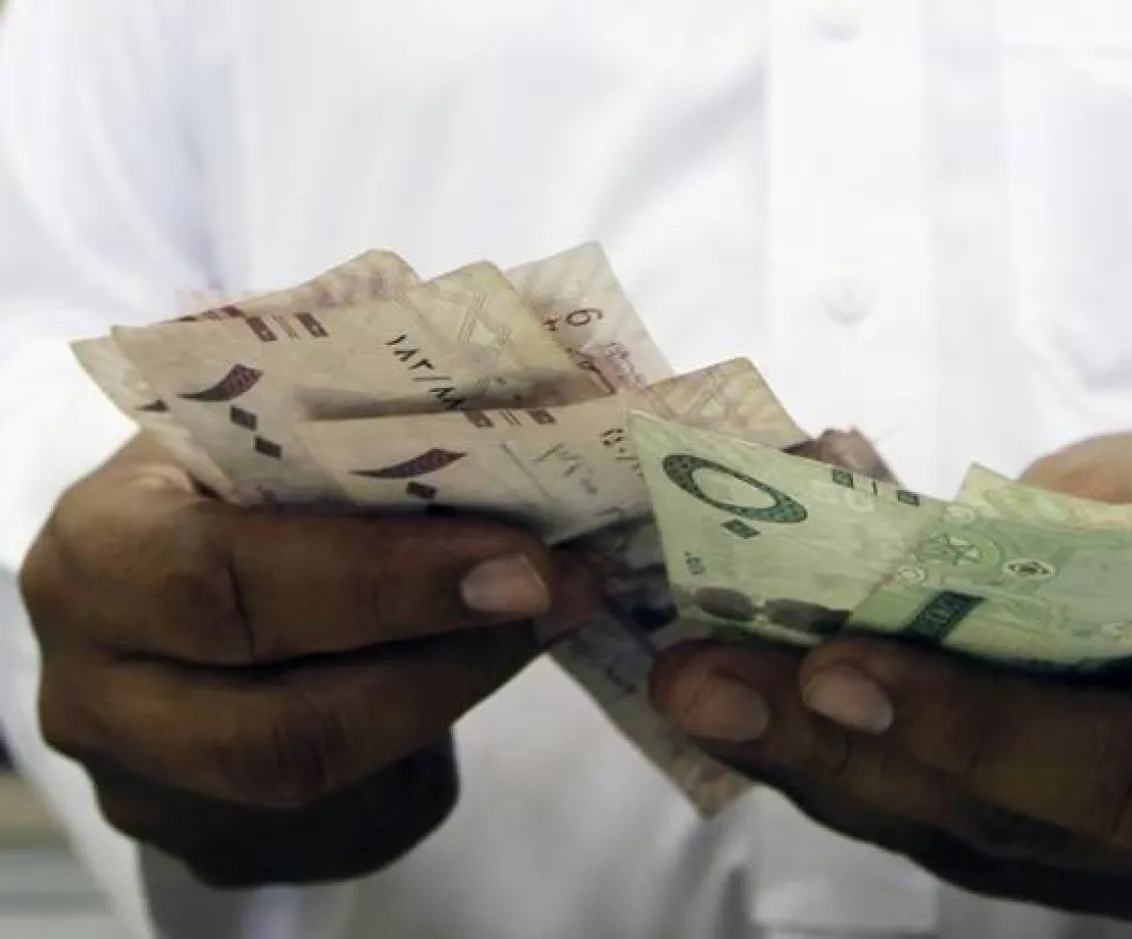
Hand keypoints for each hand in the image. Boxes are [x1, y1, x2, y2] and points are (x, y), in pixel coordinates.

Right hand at [20, 434, 595, 886]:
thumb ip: (351, 438)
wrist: (162, 580)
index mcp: (98, 553)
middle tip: (554, 598)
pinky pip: (346, 822)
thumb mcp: (253, 435)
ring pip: (322, 781)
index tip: (519, 561)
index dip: (383, 581)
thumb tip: (529, 430)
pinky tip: (480, 672)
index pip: (227, 582)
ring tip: (537, 624)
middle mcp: (93, 687)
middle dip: (444, 664)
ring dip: (452, 699)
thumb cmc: (222, 484)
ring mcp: (144, 781)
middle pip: (278, 725)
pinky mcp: (208, 840)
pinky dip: (431, 750)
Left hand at [652, 430, 1131, 924]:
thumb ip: (1020, 539)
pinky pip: (932, 819)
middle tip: (703, 681)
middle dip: (838, 744)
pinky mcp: (1059, 864)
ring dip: (807, 755)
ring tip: (698, 687)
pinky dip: (837, 758)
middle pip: (1004, 817)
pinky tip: (746, 702)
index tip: (834, 669)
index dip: (976, 731)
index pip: (1128, 770)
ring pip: (946, 831)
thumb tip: (828, 511)